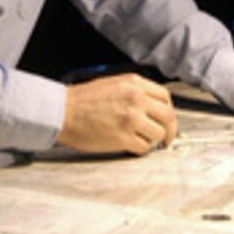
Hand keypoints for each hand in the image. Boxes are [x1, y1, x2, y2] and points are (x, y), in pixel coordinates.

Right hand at [57, 73, 177, 154]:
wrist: (63, 111)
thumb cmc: (83, 100)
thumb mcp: (114, 83)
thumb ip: (135, 91)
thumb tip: (151, 105)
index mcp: (134, 83)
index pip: (165, 97)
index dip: (168, 111)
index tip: (167, 119)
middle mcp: (136, 99)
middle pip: (168, 116)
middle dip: (170, 129)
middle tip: (167, 138)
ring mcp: (131, 119)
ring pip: (158, 133)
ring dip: (152, 140)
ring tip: (142, 140)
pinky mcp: (123, 138)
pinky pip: (144, 148)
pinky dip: (140, 149)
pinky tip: (131, 146)